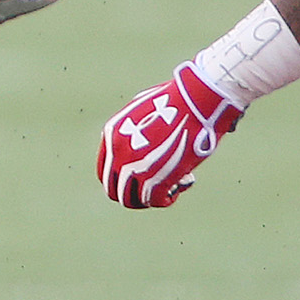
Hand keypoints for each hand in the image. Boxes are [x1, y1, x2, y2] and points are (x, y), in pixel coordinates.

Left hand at [97, 64, 248, 208]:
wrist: (194, 100)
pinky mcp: (153, 178)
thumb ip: (136, 128)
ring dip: (150, 197)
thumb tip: (143, 142)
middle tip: (154, 188)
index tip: (140, 179)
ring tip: (170, 186)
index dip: (122, 179)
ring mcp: (132, 167)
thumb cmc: (177, 99)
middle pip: (114, 190)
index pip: (105, 171)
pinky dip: (167, 198)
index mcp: (112, 135)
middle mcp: (117, 154)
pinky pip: (154, 200)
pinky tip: (181, 185)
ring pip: (131, 200)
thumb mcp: (143, 109)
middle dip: (135, 192)